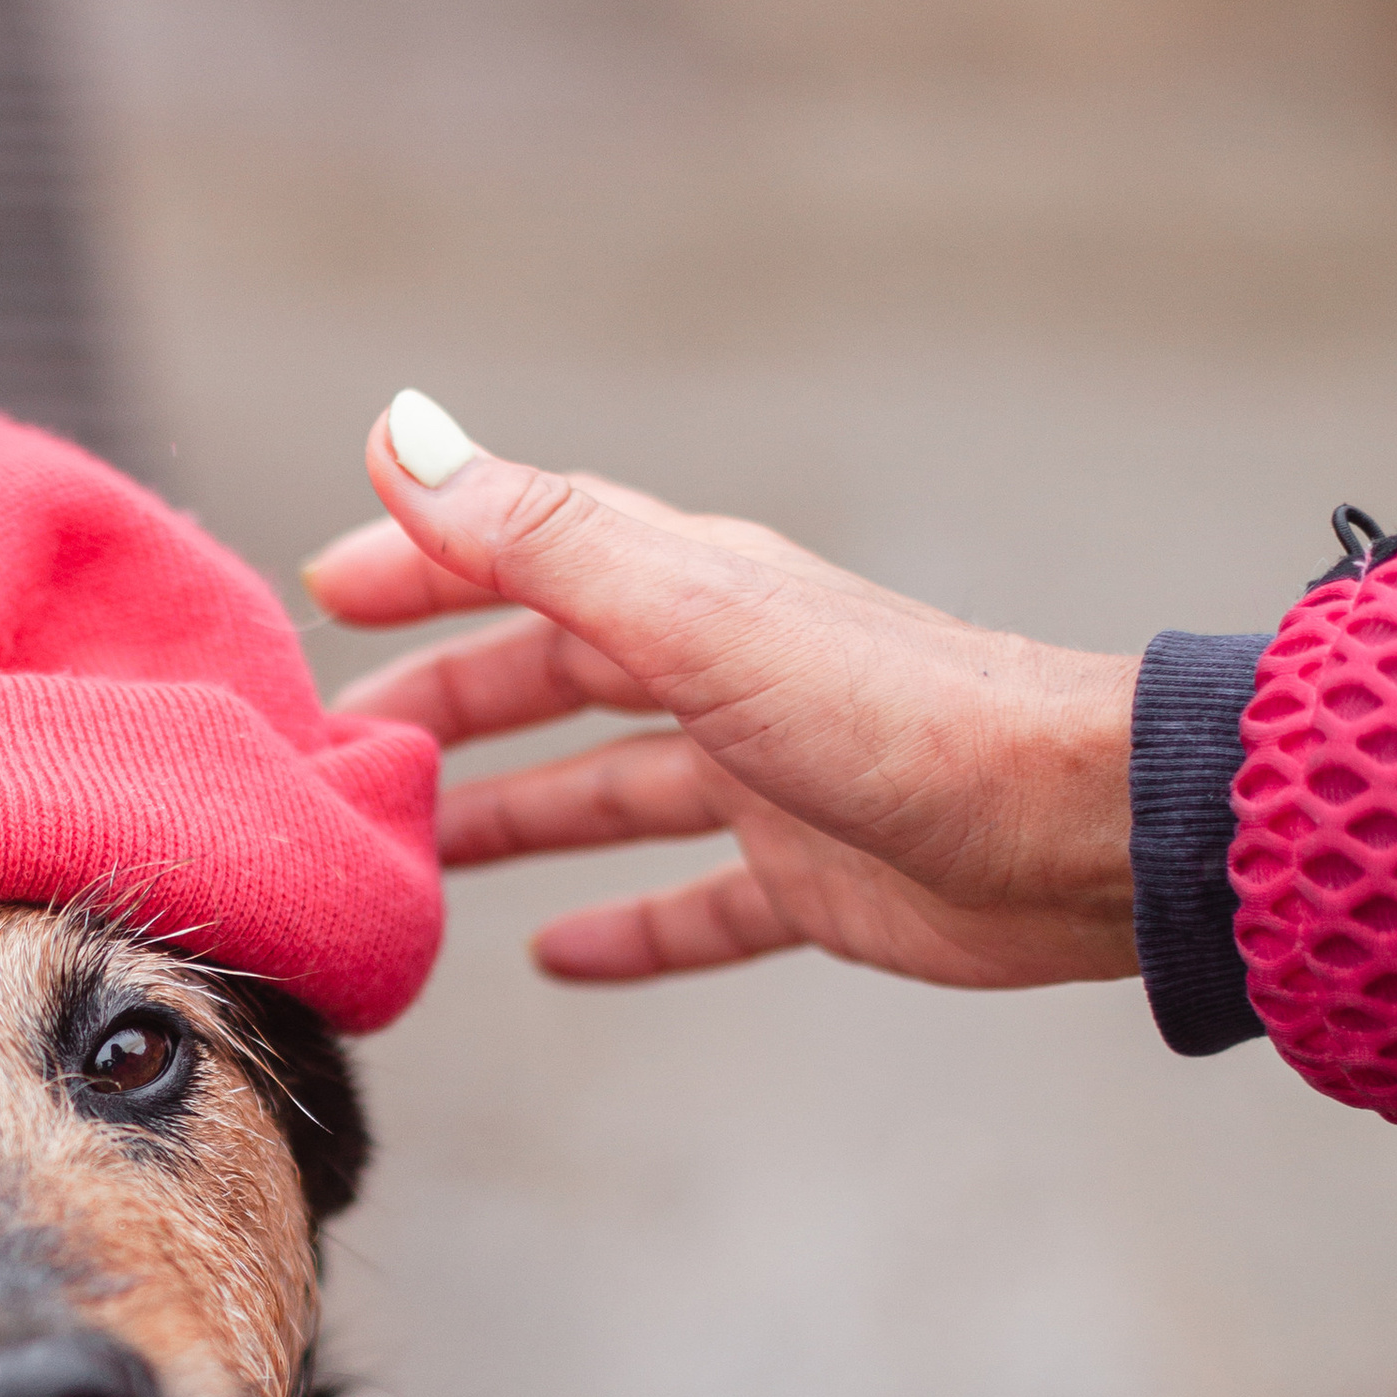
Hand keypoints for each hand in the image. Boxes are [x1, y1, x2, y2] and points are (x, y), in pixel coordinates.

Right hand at [308, 397, 1140, 990]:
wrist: (1077, 837)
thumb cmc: (898, 716)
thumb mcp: (693, 618)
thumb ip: (541, 539)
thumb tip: (401, 435)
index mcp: (691, 590)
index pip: (526, 553)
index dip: (422, 560)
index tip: (320, 593)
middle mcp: (723, 673)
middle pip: (554, 675)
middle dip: (449, 700)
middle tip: (345, 750)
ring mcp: (766, 779)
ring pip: (608, 790)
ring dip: (513, 814)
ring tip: (415, 854)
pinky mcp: (810, 880)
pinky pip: (691, 905)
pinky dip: (622, 928)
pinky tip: (555, 961)